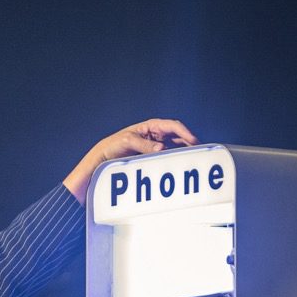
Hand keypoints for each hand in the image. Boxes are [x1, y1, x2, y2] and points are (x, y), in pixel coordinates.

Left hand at [63, 119, 198, 203]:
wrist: (97, 164)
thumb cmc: (109, 149)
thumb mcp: (125, 142)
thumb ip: (143, 144)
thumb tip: (162, 147)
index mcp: (148, 127)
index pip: (172, 126)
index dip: (185, 133)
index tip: (194, 141)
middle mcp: (153, 137)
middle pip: (177, 138)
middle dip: (189, 143)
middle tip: (199, 152)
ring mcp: (153, 150)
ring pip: (173, 150)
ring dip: (183, 154)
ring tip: (193, 162)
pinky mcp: (149, 163)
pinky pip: (165, 161)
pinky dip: (173, 164)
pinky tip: (179, 170)